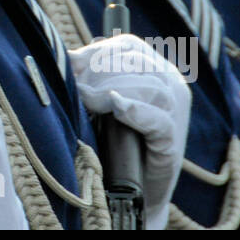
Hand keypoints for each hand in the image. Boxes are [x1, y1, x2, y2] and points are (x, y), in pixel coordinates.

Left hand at [68, 34, 190, 229]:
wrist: (130, 192)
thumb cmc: (111, 141)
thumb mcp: (99, 102)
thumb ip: (89, 79)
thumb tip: (63, 58)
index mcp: (156, 69)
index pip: (129, 47)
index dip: (98, 52)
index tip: (72, 63)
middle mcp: (171, 86)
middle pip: (138, 64)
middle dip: (101, 72)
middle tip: (77, 88)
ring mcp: (176, 115)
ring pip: (151, 89)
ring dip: (113, 90)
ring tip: (88, 101)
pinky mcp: (172, 145)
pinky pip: (159, 121)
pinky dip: (136, 112)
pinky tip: (117, 108)